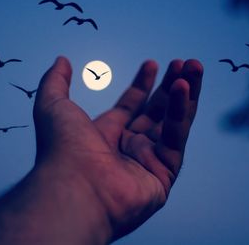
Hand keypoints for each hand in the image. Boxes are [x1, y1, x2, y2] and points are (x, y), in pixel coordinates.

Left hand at [33, 56, 202, 240]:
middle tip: (184, 63)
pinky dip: (181, 112)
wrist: (74, 188)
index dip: (143, 84)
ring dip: (185, 94)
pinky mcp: (163, 175)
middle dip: (171, 86)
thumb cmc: (61, 149)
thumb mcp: (53, 105)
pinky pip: (175, 138)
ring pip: (172, 122)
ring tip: (194, 66)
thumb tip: (61, 60)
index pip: (131, 106)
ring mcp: (146, 162)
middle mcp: (127, 148)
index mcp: (105, 134)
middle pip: (156, 112)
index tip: (153, 64)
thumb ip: (56, 80)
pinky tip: (184, 88)